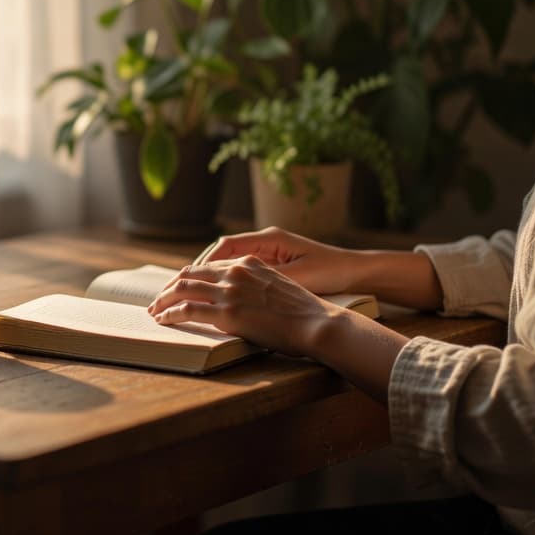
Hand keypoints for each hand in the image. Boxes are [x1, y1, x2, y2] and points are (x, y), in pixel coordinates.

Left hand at [147, 255, 338, 356]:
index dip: (188, 277)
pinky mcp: (227, 313)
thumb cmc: (303, 312)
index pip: (207, 266)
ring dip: (163, 300)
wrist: (317, 323)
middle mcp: (236, 272)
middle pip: (189, 274)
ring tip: (154, 311)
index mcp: (248, 263)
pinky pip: (187, 309)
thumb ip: (255, 285)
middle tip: (158, 300)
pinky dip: (170, 313)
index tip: (177, 288)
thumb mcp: (278, 286)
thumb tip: (242, 299)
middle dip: (169, 287)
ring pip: (183, 289)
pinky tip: (163, 320)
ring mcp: (230, 291)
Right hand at [196, 227, 362, 297]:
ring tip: (191, 292)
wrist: (354, 270)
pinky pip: (241, 269)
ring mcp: (269, 252)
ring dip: (211, 274)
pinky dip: (226, 279)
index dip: (204, 262)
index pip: (225, 245)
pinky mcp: (274, 264)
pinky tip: (218, 295)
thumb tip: (237, 287)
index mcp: (269, 239)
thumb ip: (267, 280)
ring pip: (229, 260)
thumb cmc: (331, 271)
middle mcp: (265, 241)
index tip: (188, 279)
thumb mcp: (298, 277)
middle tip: (179, 288)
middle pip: (222, 251)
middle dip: (199, 269)